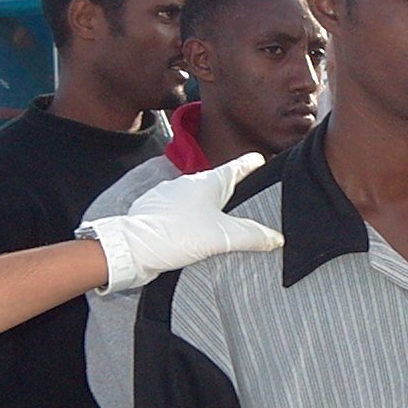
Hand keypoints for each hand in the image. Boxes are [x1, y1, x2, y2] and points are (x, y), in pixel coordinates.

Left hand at [86, 152, 283, 292]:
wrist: (132, 248)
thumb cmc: (176, 235)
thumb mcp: (223, 237)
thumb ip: (252, 236)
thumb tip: (276, 238)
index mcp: (207, 182)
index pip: (236, 167)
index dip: (251, 164)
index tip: (260, 159)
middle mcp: (187, 183)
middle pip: (217, 183)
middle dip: (230, 191)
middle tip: (245, 199)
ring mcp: (169, 196)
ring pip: (196, 197)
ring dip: (208, 207)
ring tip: (219, 224)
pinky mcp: (156, 211)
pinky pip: (179, 211)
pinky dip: (189, 219)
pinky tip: (192, 234)